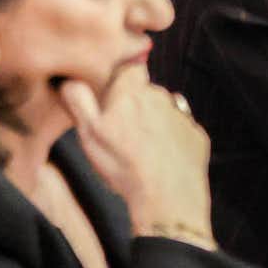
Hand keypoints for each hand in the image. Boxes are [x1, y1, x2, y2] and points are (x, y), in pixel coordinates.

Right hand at [60, 66, 212, 242]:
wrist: (167, 199)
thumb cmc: (124, 165)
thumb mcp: (89, 133)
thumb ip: (79, 101)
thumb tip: (70, 80)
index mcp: (133, 93)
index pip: (130, 69)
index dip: (121, 81)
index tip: (113, 99)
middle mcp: (162, 97)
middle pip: (147, 92)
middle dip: (136, 105)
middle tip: (122, 133)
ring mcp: (183, 117)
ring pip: (165, 112)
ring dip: (154, 123)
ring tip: (142, 151)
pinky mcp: (197, 136)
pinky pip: (181, 132)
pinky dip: (172, 141)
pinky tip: (161, 161)